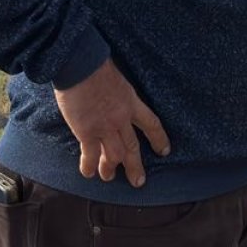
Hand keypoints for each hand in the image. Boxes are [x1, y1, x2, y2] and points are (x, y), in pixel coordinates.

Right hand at [54, 59, 170, 186]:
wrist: (81, 65)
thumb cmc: (96, 66)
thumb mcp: (118, 79)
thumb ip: (119, 93)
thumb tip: (112, 97)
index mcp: (132, 102)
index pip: (152, 124)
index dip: (159, 139)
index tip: (165, 151)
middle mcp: (122, 119)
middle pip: (133, 147)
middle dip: (135, 166)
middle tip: (139, 182)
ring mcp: (104, 127)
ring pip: (113, 155)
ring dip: (110, 168)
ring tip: (109, 177)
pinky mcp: (86, 131)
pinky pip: (90, 154)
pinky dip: (89, 165)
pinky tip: (88, 173)